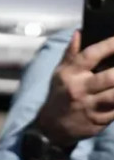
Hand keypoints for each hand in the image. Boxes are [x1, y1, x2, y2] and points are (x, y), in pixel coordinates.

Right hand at [36, 30, 113, 147]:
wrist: (52, 126)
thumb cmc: (59, 94)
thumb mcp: (60, 73)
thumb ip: (71, 53)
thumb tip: (80, 32)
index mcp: (70, 74)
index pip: (90, 55)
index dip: (109, 45)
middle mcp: (79, 89)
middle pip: (109, 77)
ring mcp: (90, 106)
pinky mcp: (99, 120)